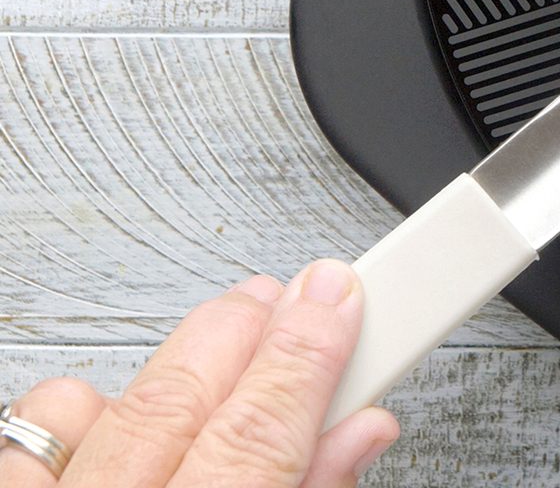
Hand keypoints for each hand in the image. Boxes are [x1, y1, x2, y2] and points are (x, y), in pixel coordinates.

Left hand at [1, 262, 396, 487]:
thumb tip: (361, 429)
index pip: (258, 434)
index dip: (308, 353)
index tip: (344, 293)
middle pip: (181, 399)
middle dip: (252, 330)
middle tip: (307, 289)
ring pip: (105, 402)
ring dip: (181, 358)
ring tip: (237, 331)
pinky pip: (35, 430)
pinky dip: (88, 406)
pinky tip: (134, 402)